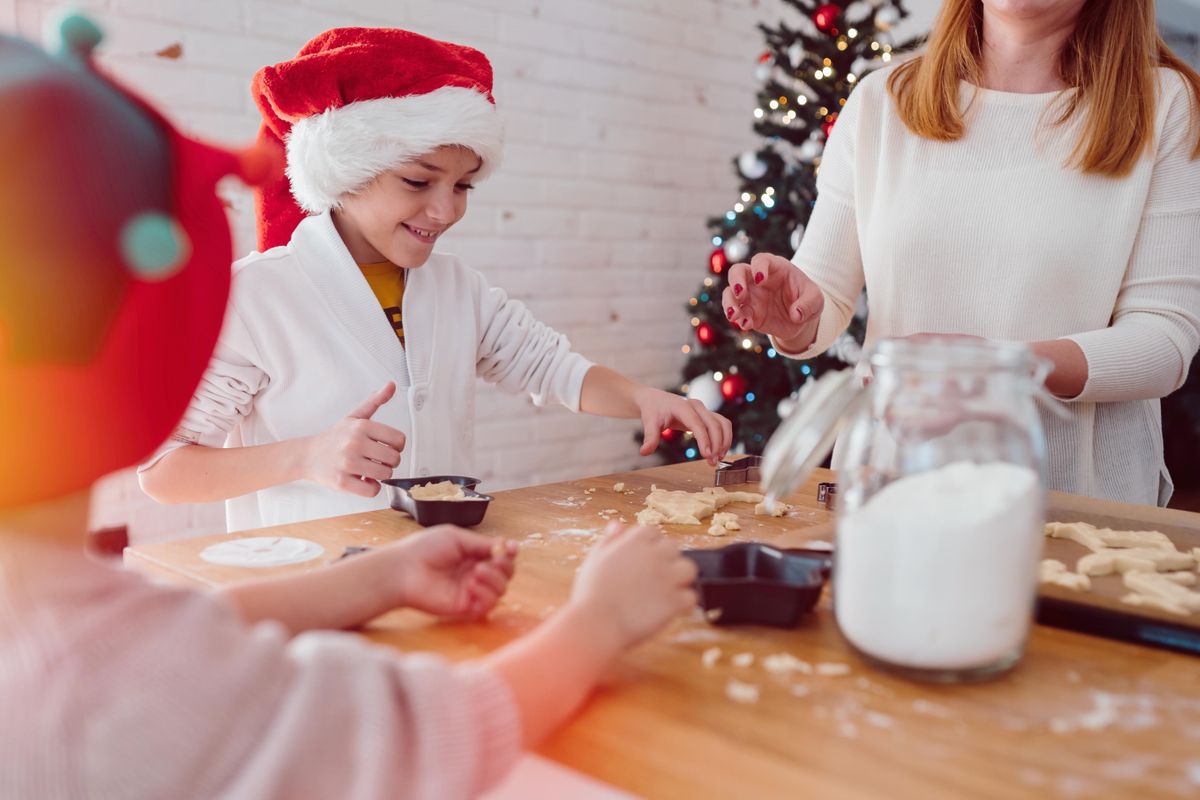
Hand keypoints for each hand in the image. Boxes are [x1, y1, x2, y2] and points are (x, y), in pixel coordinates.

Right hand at [301, 382, 406, 496]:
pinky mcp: (341, 481)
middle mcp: (355, 443)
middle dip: (389, 462)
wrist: (308, 455)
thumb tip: (391, 385)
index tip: (387, 448)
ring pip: (385, 475)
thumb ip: (375, 402)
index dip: (397, 447)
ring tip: (369, 470)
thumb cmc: (335, 437)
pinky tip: (362, 480)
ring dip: (380, 475)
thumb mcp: (355, 416)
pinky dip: (371, 488)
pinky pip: (372, 490)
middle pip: (394, 459)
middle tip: (377, 461)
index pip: (399, 440)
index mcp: (362, 426)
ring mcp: (347, 463)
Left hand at [387, 527, 518, 619]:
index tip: (510, 548)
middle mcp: (475, 573)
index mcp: (473, 555)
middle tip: (496, 560)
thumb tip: (504, 545)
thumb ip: (481, 544)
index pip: (501, 556)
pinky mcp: (465, 607)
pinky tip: (471, 585)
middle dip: (505, 566)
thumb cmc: (425, 548)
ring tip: (477, 572)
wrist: (404, 569)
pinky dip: (485, 594)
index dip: (509, 552)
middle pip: (506, 574)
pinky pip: (487, 605)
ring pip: (500, 590)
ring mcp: (471, 591)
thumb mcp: (456, 537)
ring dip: (495, 579)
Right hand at [568, 523, 697, 651]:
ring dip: (680, 579)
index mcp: (635, 541)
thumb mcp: (595, 559)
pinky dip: (683, 604)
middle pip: (673, 548)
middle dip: (665, 560)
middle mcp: (655, 554)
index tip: (641, 561)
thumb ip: (609, 540)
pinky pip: (691, 597)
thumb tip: (617, 524)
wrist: (596, 623)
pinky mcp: (674, 601)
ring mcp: (667, 577)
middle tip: (652, 579)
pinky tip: (668, 610)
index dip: (649, 545)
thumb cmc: (591, 593)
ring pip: (689, 569)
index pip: (653, 532)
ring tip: (665, 592)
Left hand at [633, 385, 731, 465]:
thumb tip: (644, 452)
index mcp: (682, 407)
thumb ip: (650, 438)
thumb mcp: (649, 423)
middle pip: (714, 424)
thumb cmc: (652, 410)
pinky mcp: (706, 415)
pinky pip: (721, 424)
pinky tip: (720, 451)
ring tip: (719, 458)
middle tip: (713, 463)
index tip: (707, 455)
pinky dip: (724, 437)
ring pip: (722, 423)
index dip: (704, 439)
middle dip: (717, 444)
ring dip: (724, 441)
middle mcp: (696, 406)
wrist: (655, 399)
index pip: (697, 424)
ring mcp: (703, 410)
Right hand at [721, 253, 823, 350]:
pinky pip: (736, 313)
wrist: (800, 319)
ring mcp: (750, 296)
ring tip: (735, 315)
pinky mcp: (748, 313)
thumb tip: (796, 314)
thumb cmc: (807, 300)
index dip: (758, 267)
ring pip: (730, 293)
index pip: (761, 260)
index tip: (760, 279)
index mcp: (774, 268)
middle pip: (737, 271)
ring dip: (729, 303)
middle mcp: (757, 280)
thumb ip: (809, 304)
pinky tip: (746, 325)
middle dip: (735, 281)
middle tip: (740, 293)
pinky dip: (738, 319)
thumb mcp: (816, 300)